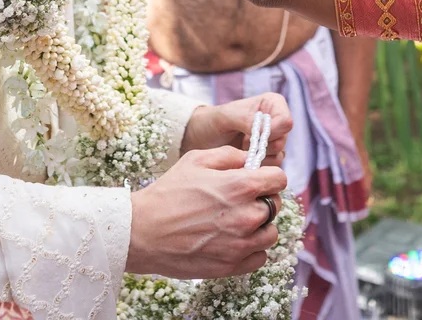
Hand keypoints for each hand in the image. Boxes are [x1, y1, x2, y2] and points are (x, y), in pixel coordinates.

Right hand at [126, 147, 288, 277]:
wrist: (142, 232)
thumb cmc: (167, 193)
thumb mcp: (196, 159)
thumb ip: (229, 156)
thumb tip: (250, 160)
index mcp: (241, 186)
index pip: (279, 179)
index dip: (269, 177)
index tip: (258, 180)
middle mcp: (246, 216)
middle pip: (275, 206)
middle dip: (263, 200)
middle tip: (242, 201)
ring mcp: (240, 244)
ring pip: (270, 234)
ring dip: (260, 227)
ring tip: (238, 222)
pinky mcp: (231, 266)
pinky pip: (259, 258)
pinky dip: (252, 250)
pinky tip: (234, 241)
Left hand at [182, 93, 291, 168]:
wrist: (200, 139)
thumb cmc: (212, 122)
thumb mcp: (225, 116)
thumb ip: (246, 119)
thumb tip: (264, 130)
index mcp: (271, 104)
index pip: (286, 121)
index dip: (271, 132)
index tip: (249, 136)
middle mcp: (276, 121)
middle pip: (283, 140)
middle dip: (260, 146)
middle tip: (241, 143)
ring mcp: (273, 140)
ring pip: (279, 155)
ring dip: (257, 157)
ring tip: (239, 149)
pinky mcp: (267, 157)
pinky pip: (270, 167)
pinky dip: (255, 167)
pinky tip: (241, 158)